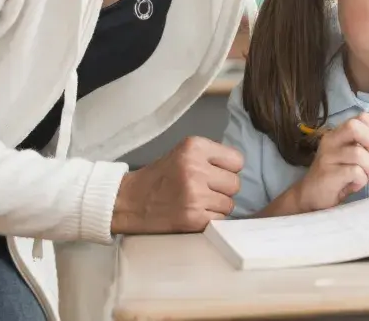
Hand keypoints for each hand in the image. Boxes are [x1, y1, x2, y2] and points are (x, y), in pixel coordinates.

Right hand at [110, 136, 243, 233]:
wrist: (129, 202)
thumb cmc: (159, 177)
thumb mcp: (182, 153)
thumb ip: (210, 156)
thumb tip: (239, 169)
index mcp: (194, 147)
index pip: (237, 160)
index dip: (228, 169)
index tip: (215, 174)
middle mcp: (195, 169)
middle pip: (235, 184)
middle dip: (223, 189)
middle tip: (205, 190)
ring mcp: (195, 195)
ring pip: (229, 204)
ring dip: (217, 206)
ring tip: (197, 203)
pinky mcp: (193, 219)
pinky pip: (220, 220)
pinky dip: (210, 220)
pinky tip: (194, 214)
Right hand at [290, 113, 368, 212]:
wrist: (312, 197)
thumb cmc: (337, 178)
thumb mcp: (358, 165)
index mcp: (339, 134)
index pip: (361, 117)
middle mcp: (331, 140)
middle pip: (354, 126)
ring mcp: (327, 156)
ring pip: (358, 153)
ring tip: (368, 178)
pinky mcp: (327, 173)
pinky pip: (354, 171)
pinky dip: (362, 179)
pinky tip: (356, 184)